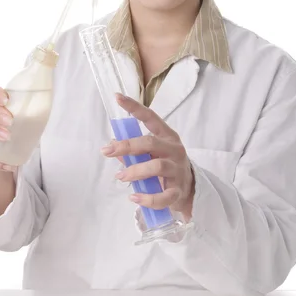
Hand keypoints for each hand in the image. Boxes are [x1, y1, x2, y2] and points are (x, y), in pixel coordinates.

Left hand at [101, 94, 194, 220]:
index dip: (134, 107)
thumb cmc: (165, 167)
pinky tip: (135, 198)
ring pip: (157, 166)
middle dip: (127, 146)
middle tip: (107, 151)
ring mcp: (177, 169)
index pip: (150, 117)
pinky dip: (148, 198)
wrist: (188, 189)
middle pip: (150, 142)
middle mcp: (174, 149)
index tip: (117, 97)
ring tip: (120, 176)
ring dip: (135, 171)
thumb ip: (133, 150)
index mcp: (166, 136)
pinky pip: (164, 196)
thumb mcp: (151, 154)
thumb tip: (111, 145)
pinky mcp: (178, 190)